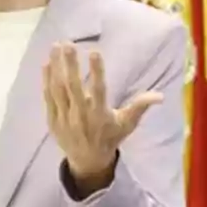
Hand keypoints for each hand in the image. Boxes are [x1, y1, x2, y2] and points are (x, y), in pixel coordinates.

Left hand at [43, 43, 162, 183]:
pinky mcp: (53, 120)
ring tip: (55, 46)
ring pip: (58, 89)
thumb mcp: (127, 124)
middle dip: (71, 64)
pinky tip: (46, 64)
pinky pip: (49, 97)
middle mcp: (81, 116)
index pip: (99, 90)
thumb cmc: (110, 137)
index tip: (94, 52)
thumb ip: (140, 107)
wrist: (88, 162)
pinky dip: (46, 81)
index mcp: (100, 115)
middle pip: (74, 87)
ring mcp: (65, 118)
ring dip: (56, 67)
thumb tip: (160, 96)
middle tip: (68, 44)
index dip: (97, 71)